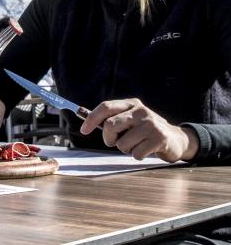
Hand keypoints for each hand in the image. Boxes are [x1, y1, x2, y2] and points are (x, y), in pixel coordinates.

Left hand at [80, 98, 198, 162]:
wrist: (176, 139)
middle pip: (110, 125)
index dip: (92, 119)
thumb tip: (86, 122)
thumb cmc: (145, 131)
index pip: (106, 107)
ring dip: (125, 149)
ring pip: (122, 143)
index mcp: (131, 104)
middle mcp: (140, 111)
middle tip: (113, 142)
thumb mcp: (130, 120)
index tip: (84, 130)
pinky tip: (146, 150)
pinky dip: (137, 155)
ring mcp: (150, 123)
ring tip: (136, 145)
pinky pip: (136, 153)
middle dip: (108, 138)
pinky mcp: (159, 138)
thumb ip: (113, 120)